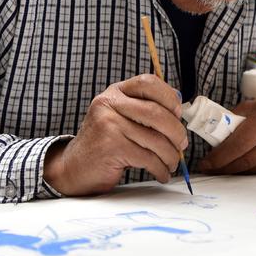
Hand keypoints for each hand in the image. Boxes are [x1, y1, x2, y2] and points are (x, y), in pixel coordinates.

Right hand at [44, 74, 185, 195]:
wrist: (73, 167)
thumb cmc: (105, 143)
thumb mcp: (120, 117)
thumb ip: (144, 111)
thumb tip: (180, 118)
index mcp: (115, 92)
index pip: (148, 82)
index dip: (169, 97)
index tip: (178, 114)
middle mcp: (109, 104)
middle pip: (156, 113)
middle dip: (176, 132)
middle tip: (182, 144)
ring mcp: (108, 124)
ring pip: (155, 139)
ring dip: (171, 155)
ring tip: (172, 163)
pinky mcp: (111, 147)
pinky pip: (147, 158)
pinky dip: (160, 169)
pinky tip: (162, 173)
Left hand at [198, 98, 255, 174]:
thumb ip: (235, 119)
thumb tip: (211, 136)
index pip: (239, 142)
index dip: (219, 156)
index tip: (205, 163)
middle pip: (245, 160)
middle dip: (223, 167)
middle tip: (208, 169)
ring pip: (253, 170)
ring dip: (235, 171)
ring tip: (223, 166)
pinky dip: (250, 172)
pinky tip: (244, 166)